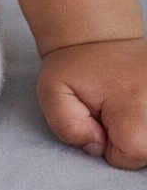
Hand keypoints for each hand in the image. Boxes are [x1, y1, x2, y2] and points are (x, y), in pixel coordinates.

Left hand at [37, 37, 146, 168]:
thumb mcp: (53, 93)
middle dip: (127, 142)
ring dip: (138, 134)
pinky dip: (143, 126)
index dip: (109, 146)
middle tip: (111, 114)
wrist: (100, 35)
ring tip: (124, 108)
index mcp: (136, 102)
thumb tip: (95, 145)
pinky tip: (134, 107)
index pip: (132, 154)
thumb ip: (67, 126)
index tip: (99, 120)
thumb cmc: (76, 65)